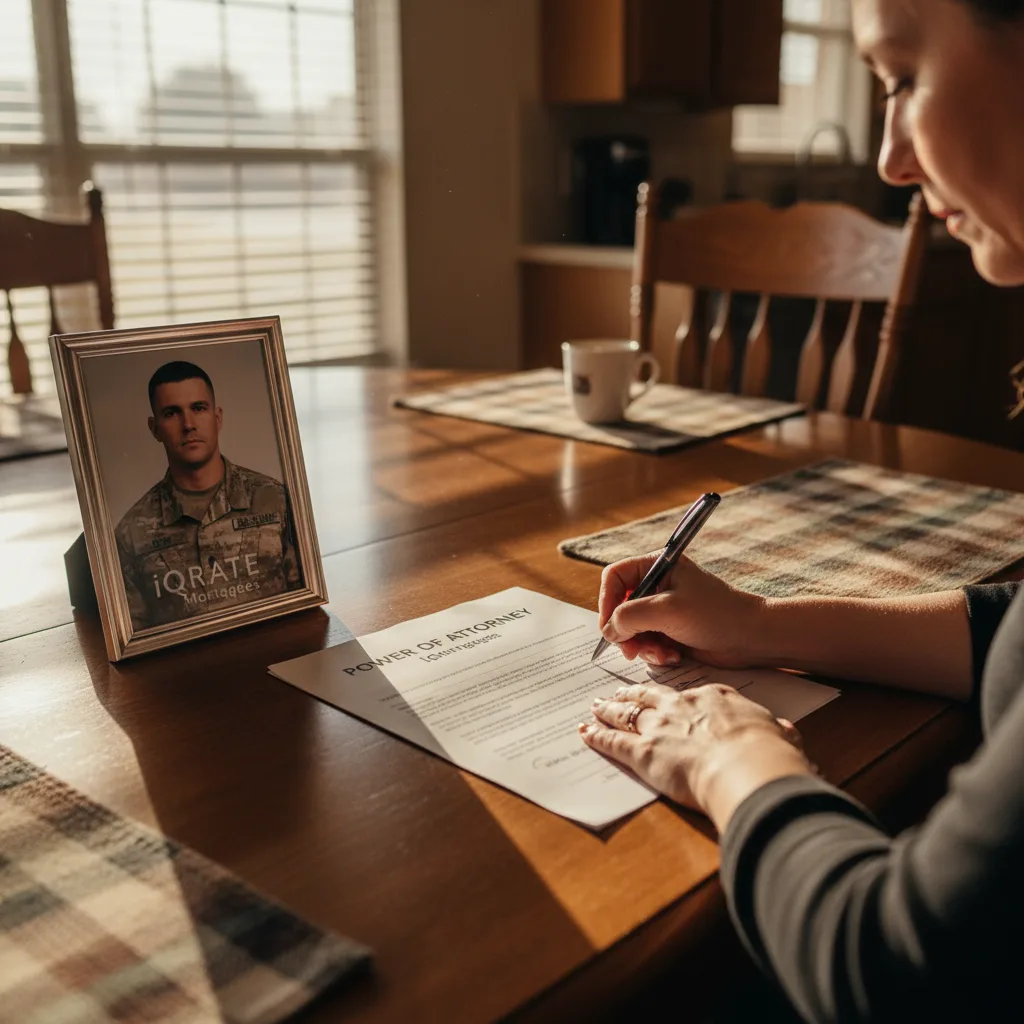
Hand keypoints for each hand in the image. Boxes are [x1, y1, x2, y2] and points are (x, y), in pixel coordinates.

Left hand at [580, 682, 814, 832]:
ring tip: (596, 706)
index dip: (673, 696)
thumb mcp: (779, 735)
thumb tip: (785, 735)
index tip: (667, 697)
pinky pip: (613, 741)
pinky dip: (597, 737)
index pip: (689, 694)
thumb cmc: (769, 754)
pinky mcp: (643, 752)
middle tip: (618, 693)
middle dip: (632, 695)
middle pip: (650, 697)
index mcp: (715, 699)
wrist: (749, 766)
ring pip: (626, 713)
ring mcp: (660, 727)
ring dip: (609, 710)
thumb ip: (777, 732)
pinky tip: (586, 734)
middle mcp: (682, 706)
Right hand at [598, 553, 767, 668]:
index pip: (614, 577)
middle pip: (619, 606)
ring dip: (640, 645)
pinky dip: (654, 653)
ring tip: (660, 653)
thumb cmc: (716, 614)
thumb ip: (629, 616)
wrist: (751, 638)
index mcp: (657, 566)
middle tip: (631, 649)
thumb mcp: (667, 611)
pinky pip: (646, 642)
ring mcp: (663, 609)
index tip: (609, 626)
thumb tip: (609, 630)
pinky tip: (672, 656)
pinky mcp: (670, 630)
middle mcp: (657, 585)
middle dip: (624, 630)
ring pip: (630, 628)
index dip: (606, 601)